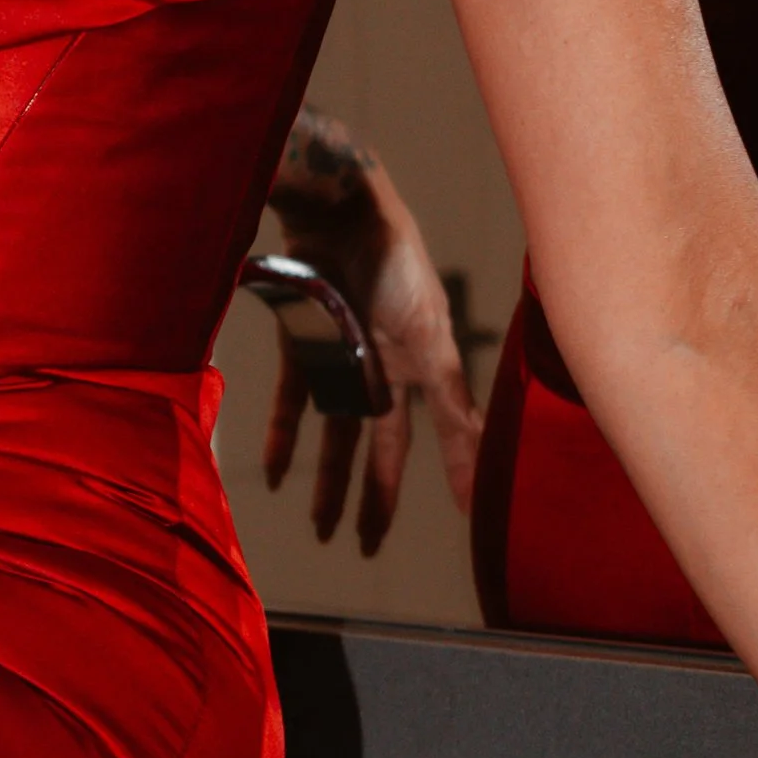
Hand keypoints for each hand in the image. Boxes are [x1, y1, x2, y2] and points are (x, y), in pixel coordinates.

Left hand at [262, 112, 481, 556]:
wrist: (342, 209)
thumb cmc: (396, 266)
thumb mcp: (432, 345)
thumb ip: (456, 412)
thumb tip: (483, 472)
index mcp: (423, 362)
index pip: (438, 432)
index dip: (450, 471)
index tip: (463, 514)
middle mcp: (383, 365)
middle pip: (379, 445)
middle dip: (374, 497)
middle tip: (364, 548)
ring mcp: (340, 355)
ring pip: (333, 433)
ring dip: (327, 481)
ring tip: (318, 528)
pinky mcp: (301, 342)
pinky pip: (291, 401)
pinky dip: (283, 438)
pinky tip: (275, 475)